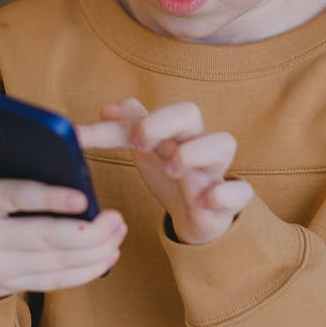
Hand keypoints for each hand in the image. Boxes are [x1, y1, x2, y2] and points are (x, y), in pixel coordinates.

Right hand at [0, 133, 126, 300]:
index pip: (13, 197)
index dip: (49, 199)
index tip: (82, 197)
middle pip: (43, 237)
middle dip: (88, 231)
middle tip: (117, 217)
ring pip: (55, 262)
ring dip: (95, 250)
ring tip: (119, 231)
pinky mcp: (10, 285)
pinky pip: (54, 282)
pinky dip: (85, 272)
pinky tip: (107, 256)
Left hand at [79, 99, 252, 244]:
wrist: (199, 219)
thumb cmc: (174, 179)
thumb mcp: (148, 152)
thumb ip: (129, 128)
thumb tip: (107, 108)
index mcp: (174, 132)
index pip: (146, 112)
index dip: (117, 121)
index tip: (85, 136)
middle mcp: (196, 144)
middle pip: (189, 112)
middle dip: (160, 123)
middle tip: (138, 146)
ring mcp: (216, 171)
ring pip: (223, 143)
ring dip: (193, 153)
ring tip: (172, 170)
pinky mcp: (230, 200)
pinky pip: (240, 191)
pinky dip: (223, 193)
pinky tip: (203, 200)